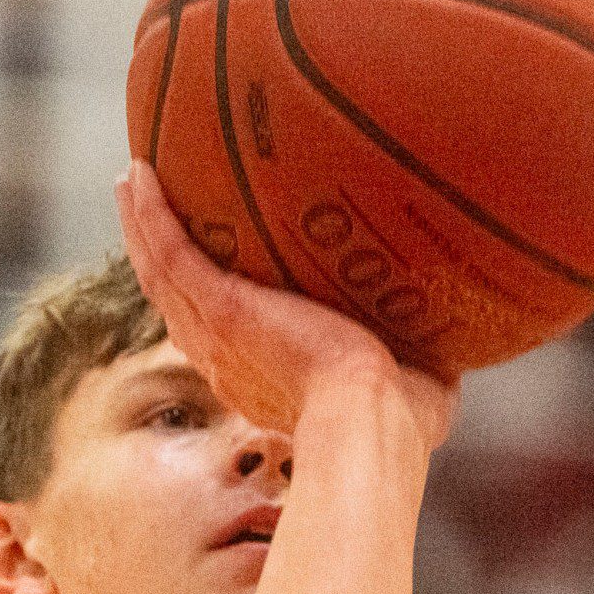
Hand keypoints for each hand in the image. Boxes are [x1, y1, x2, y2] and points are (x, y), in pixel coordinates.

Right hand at [113, 162, 458, 455]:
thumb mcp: (416, 383)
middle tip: (150, 212)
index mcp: (266, 382)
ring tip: (131, 182)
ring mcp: (216, 337)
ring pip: (162, 274)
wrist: (373, 421)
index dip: (214, 306)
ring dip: (142, 227)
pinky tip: (138, 172)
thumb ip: (425, 356)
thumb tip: (462, 335)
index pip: (227, 340)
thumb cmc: (403, 421)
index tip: (219, 274)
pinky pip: (169, 252)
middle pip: (179, 302)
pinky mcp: (218, 309)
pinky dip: (148, 215)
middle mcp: (228, 362)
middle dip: (162, 258)